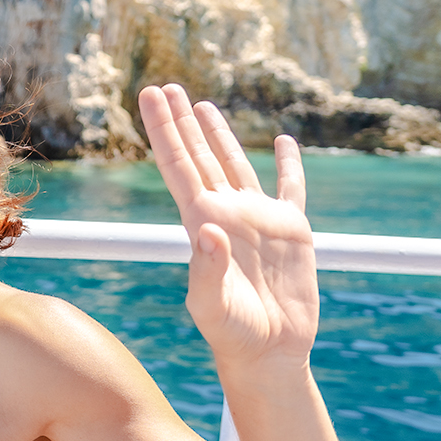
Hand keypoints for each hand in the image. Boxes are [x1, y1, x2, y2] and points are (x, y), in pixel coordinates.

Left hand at [140, 85, 318, 371]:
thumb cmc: (232, 333)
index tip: (149, 95)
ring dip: (218, 135)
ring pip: (234, 164)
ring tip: (202, 106)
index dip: (163, 129)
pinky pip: (291, 188)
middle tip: (165, 87)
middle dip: (180, 122)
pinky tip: (282, 142)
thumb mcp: (211, 304)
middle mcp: (225, 213)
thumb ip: (207, 269)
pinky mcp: (292, 230)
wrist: (269, 353)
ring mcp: (258, 219)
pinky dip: (289, 164)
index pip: (177, 164)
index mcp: (201, 222)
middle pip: (198, 156)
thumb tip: (208, 230)